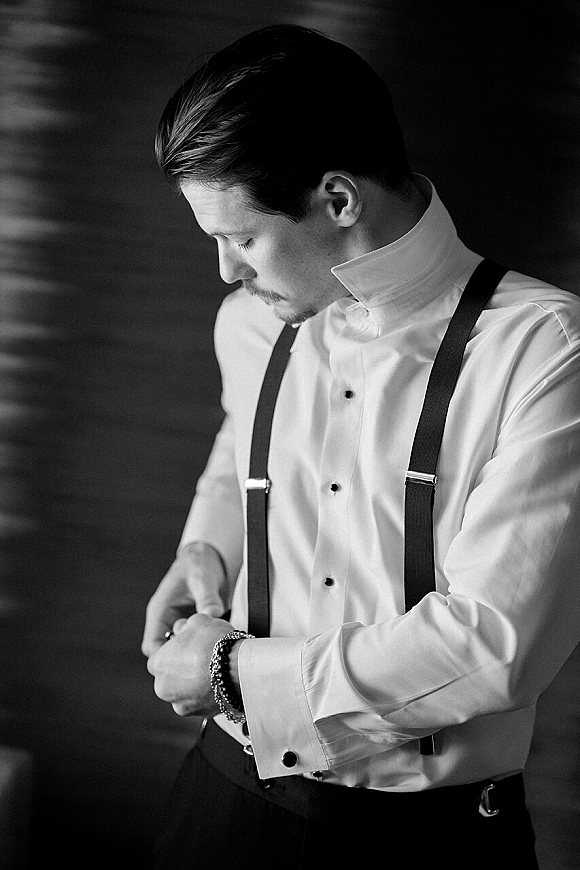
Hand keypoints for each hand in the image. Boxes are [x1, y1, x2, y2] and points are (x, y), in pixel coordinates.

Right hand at [141, 542, 226, 656]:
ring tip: (210, 656)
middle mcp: (166, 621)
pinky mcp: (192, 626)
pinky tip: (217, 648)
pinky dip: (202, 648)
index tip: (184, 664)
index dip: (163, 659)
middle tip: (201, 663)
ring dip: (192, 655)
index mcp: (160, 611)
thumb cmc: (199, 564)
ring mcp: (179, 624)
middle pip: (165, 653)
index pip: (152, 646)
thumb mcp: (203, 579)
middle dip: (180, 661)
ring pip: (179, 651)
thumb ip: (207, 598)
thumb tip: (214, 616)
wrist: (207, 556)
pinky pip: (193, 644)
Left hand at [146, 613, 233, 716]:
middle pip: (171, 676)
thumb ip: (185, 627)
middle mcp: (164, 689)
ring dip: (195, 683)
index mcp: (158, 665)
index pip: (159, 657)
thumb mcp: (197, 621)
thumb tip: (184, 629)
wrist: (239, 668)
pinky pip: (201, 702)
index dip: (174, 649)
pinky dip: (208, 694)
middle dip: (183, 668)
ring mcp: (182, 705)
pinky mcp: (201, 715)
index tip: (187, 645)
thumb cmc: (215, 642)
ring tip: (214, 669)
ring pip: (185, 692)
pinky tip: (221, 681)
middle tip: (201, 656)